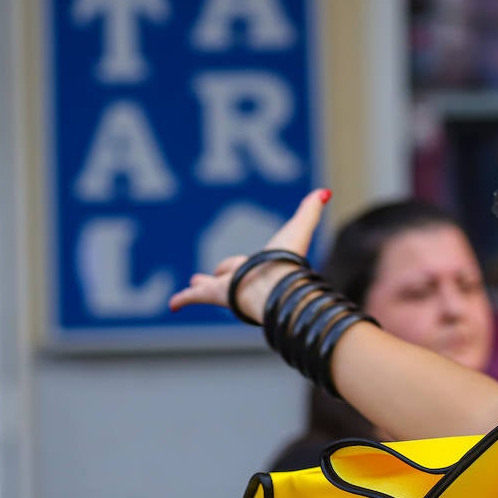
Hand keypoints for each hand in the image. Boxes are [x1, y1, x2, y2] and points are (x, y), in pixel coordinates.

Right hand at [168, 188, 331, 321]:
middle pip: (229, 276)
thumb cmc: (286, 260)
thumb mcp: (298, 228)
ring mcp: (228, 289)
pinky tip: (172, 305)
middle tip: (210, 277)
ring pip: (211, 288)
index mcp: (261, 267)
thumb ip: (310, 210)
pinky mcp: (213, 295)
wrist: (275, 287)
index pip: (248, 262)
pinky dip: (182, 300)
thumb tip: (325, 192)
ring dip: (201, 287)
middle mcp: (244, 279)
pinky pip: (193, 299)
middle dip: (220, 275)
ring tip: (194, 286)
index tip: (240, 263)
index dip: (243, 261)